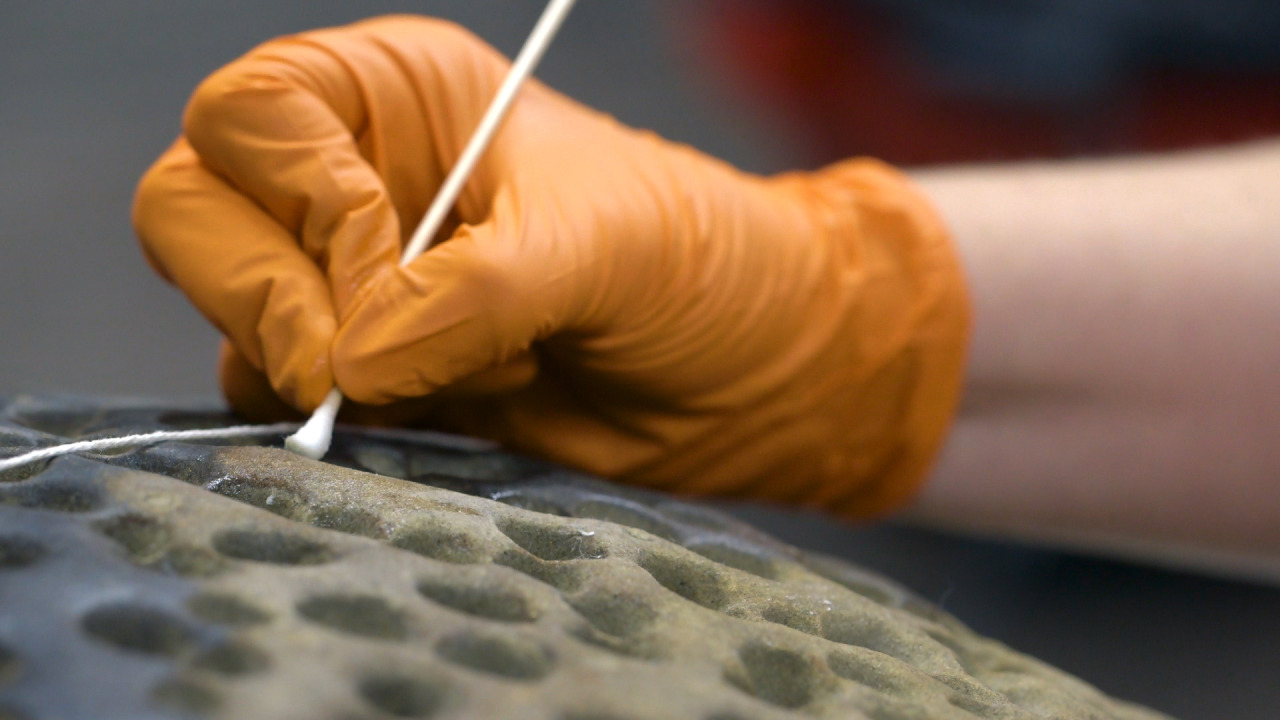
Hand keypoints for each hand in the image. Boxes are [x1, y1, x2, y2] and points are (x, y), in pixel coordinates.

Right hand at [133, 16, 967, 516]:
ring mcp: (351, 280)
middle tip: (354, 365)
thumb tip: (350, 365)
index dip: (300, 201)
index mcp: (397, 96)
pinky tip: (457, 411)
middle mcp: (354, 178)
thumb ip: (470, 294)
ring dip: (323, 367)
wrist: (746, 375)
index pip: (251, 118)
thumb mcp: (597, 247)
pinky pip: (283, 397)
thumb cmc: (696, 264)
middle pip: (193, 212)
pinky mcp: (369, 372)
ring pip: (233, 317)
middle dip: (269, 297)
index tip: (389, 269)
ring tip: (475, 373)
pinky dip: (347, 420)